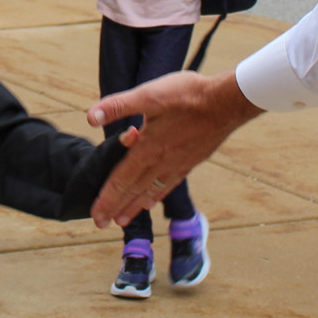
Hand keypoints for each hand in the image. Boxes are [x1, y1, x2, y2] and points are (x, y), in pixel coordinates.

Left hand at [87, 71, 262, 227]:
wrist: (227, 103)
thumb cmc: (189, 95)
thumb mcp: (149, 94)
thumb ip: (118, 106)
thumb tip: (91, 117)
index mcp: (147, 148)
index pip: (121, 179)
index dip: (107, 198)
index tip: (96, 215)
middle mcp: (161, 162)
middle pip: (133, 190)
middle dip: (115, 207)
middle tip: (102, 223)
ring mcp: (177, 164)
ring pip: (150, 191)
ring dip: (134, 206)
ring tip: (123, 220)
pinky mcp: (190, 161)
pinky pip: (168, 185)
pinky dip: (156, 196)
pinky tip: (152, 201)